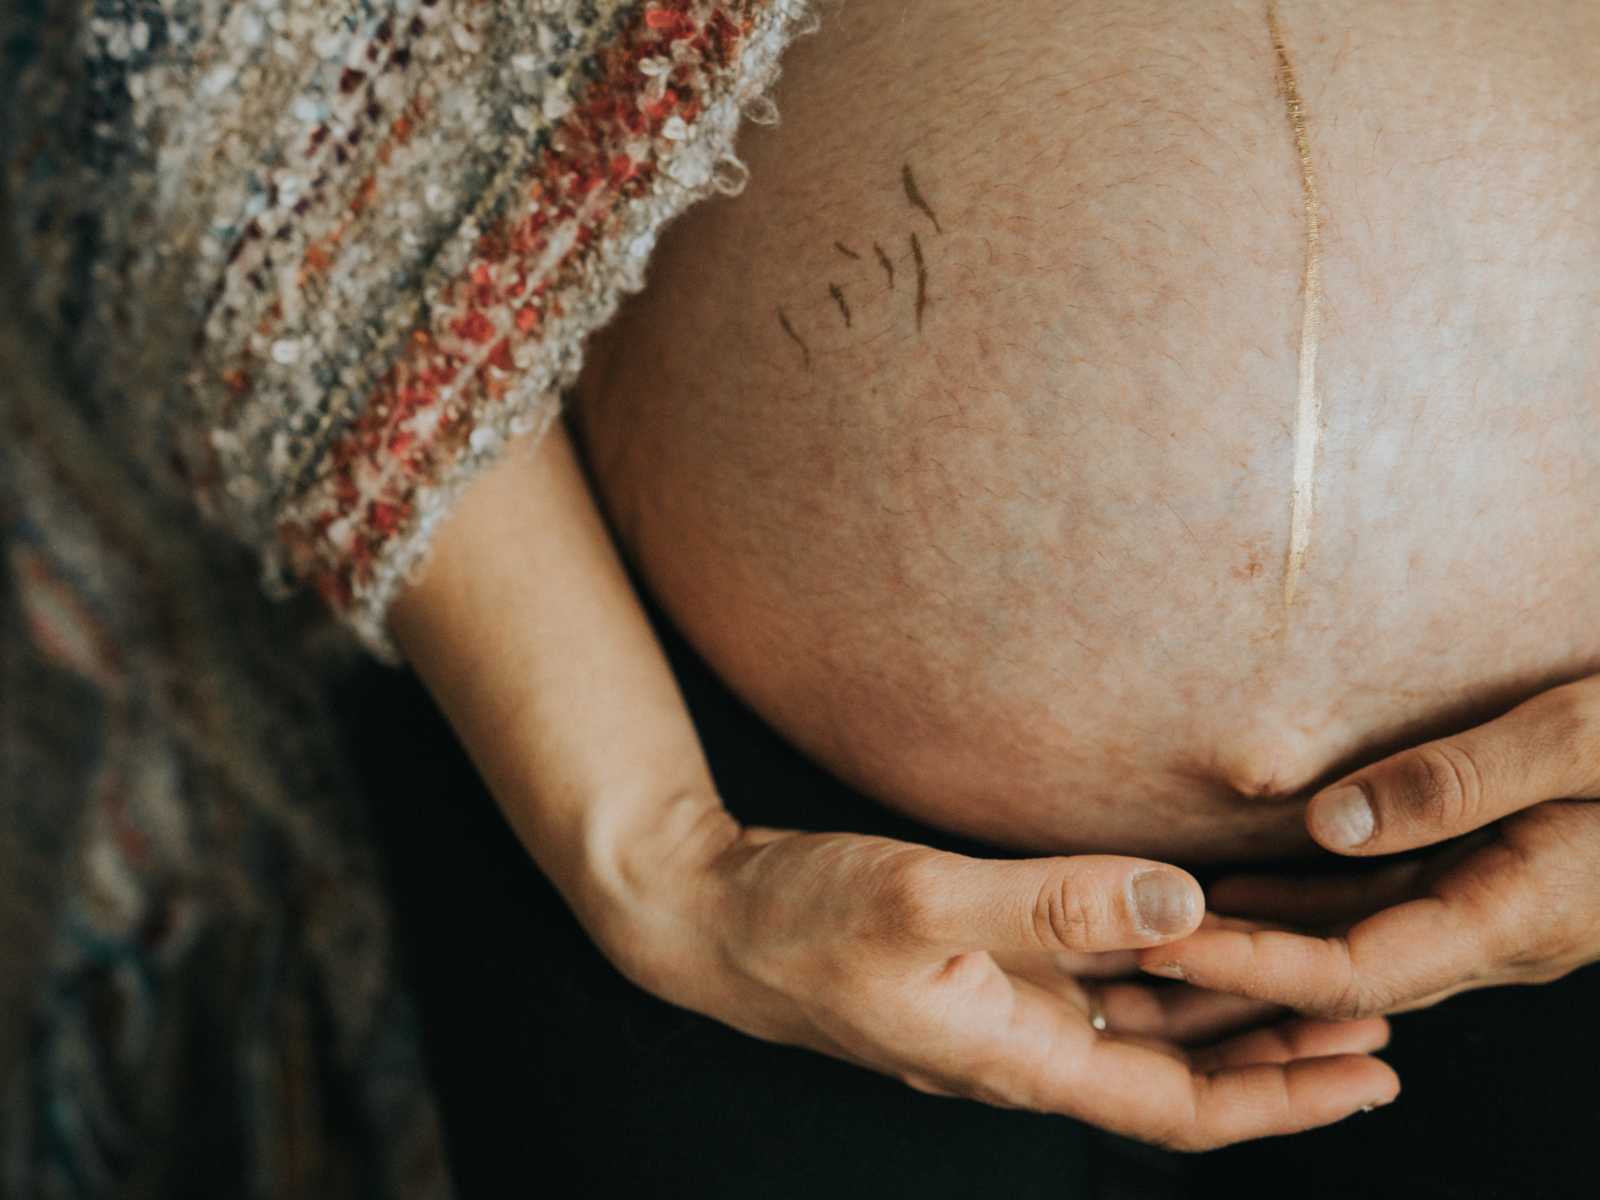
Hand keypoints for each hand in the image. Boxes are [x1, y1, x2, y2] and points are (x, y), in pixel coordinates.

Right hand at [594, 814, 1398, 1151]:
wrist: (713, 916)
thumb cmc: (801, 918)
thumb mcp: (920, 903)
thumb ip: (1048, 902)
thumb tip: (1180, 902)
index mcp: (1016, 1055)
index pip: (1180, 1111)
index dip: (1284, 1099)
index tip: (1370, 1070)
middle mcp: (1023, 1044)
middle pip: (1183, 1073)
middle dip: (1283, 1051)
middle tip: (1381, 1011)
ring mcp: (1003, 1007)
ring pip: (1148, 1026)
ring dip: (1233, 1008)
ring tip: (1318, 973)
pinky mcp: (985, 966)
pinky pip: (1099, 977)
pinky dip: (1163, 962)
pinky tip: (1198, 928)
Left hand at [1138, 676, 1599, 1016]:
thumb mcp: (1581, 736)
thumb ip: (1458, 779)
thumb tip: (1328, 823)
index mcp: (1517, 914)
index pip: (1352, 971)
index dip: (1250, 964)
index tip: (1157, 946)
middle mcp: (1497, 931)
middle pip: (1338, 980)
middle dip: (1234, 975)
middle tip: (1128, 963)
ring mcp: (1494, 911)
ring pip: (1353, 948)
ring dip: (1260, 947)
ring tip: (1161, 935)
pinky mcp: (1491, 879)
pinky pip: (1379, 909)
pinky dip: (1305, 905)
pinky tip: (1242, 885)